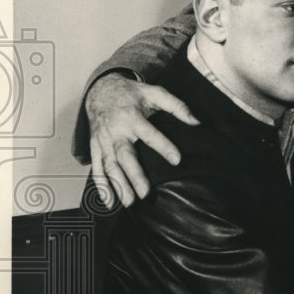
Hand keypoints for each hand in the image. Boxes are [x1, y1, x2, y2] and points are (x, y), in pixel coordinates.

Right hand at [86, 73, 198, 207]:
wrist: (99, 90)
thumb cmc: (131, 93)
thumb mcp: (155, 92)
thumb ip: (177, 106)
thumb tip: (197, 122)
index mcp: (132, 117)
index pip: (150, 134)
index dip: (164, 147)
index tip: (178, 160)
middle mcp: (116, 131)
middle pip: (125, 156)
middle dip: (134, 176)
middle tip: (145, 194)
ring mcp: (103, 141)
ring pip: (110, 166)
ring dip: (118, 185)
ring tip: (129, 203)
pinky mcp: (95, 147)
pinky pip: (96, 167)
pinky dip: (101, 185)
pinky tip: (109, 201)